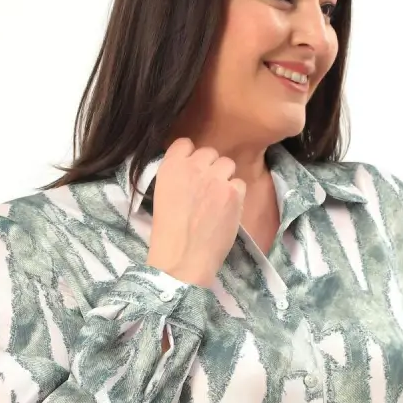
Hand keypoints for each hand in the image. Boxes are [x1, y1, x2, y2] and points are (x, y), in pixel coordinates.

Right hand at [146, 137, 246, 289]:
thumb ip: (179, 175)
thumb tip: (195, 168)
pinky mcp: (233, 192)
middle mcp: (194, 166)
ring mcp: (216, 178)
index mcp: (171, 166)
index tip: (192, 171)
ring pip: (227, 164)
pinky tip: (226, 210)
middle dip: (210, 168)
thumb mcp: (163, 194)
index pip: (186, 144)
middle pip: (210, 152)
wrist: (184, 258)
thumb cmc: (169, 233)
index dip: (191, 157)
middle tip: (206, 189)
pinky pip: (240, 183)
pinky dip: (236, 195)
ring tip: (217, 199)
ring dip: (224, 178)